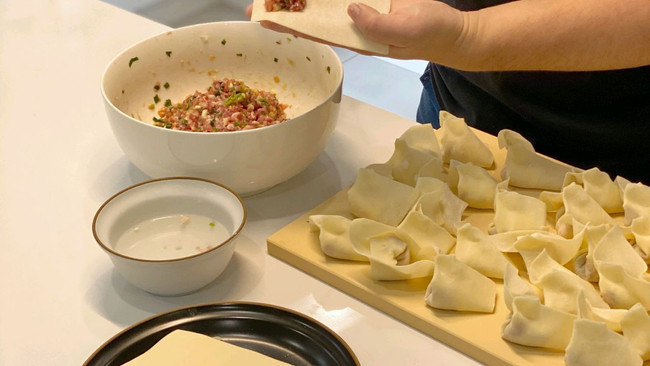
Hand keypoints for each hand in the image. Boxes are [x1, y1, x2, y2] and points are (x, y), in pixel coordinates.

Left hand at [246, 0, 467, 61]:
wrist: (451, 30)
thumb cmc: (429, 34)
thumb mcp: (404, 31)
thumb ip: (376, 25)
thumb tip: (349, 10)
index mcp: (357, 39)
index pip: (314, 32)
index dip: (288, 25)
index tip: (263, 18)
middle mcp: (353, 25)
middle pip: (313, 17)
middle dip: (287, 9)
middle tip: (258, 1)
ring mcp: (362, 12)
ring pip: (326, 3)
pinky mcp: (372, 0)